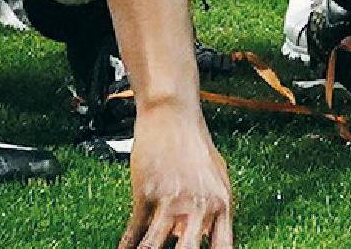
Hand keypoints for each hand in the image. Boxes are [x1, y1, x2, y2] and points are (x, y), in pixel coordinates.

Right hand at [126, 103, 237, 248]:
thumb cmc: (195, 146)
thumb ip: (215, 211)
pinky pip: (134, 232)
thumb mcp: (217, 178)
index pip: (224, 248)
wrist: (172, 115)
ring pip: (154, 247)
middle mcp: (198, 207)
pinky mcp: (145, 194)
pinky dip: (127, 247)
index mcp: (221, 205)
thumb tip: (204, 236)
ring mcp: (170, 201)